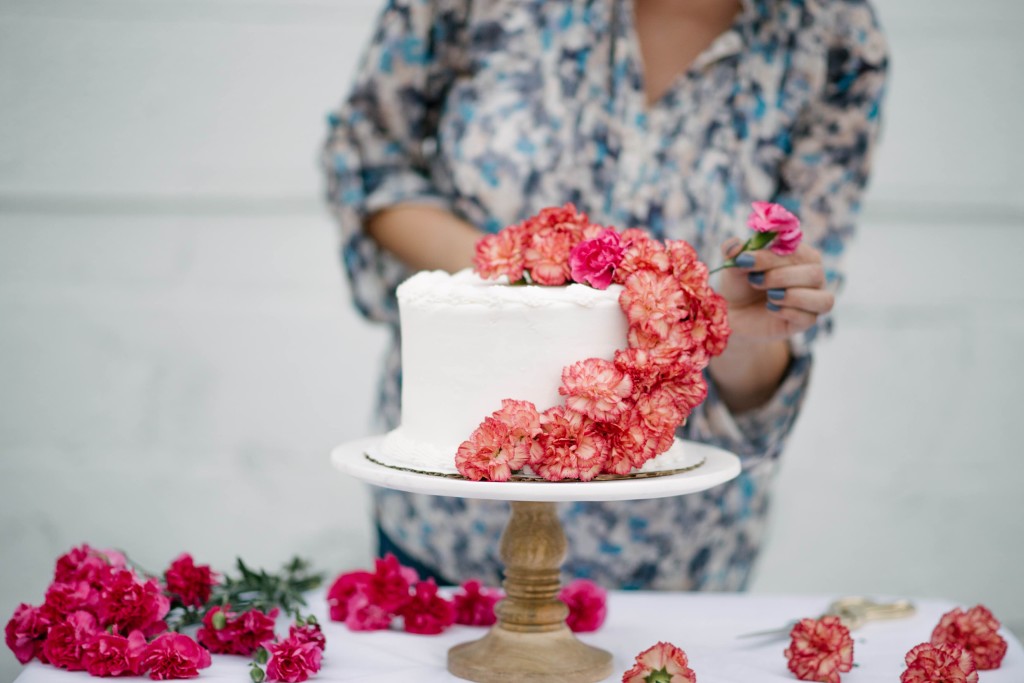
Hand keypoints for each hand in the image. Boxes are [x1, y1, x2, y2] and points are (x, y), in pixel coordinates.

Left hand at [717, 238, 832, 341]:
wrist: (734, 313)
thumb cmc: (740, 283)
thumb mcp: (733, 266)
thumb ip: (733, 251)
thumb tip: (734, 245)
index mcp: (800, 255)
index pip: (798, 251)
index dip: (772, 256)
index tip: (745, 260)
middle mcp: (813, 275)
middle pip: (815, 273)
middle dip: (781, 277)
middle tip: (755, 280)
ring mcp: (812, 299)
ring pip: (822, 298)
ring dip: (791, 296)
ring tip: (769, 296)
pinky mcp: (806, 321)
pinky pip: (809, 318)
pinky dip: (787, 312)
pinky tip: (770, 309)